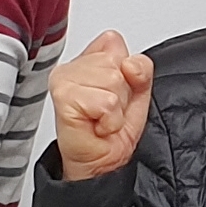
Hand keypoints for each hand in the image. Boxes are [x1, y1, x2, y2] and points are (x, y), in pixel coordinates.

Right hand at [49, 30, 153, 179]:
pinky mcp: (63, 97)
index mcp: (88, 59)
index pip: (114, 41)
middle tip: (108, 112)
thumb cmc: (113, 132)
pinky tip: (97, 126)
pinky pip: (105, 101)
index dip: (127, 71)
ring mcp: (65, 80)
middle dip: (122, 93)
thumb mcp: (138, 93)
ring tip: (102, 119)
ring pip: (113, 80)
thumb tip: (129, 63)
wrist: (102, 164)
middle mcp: (73, 67)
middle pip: (117, 62)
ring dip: (115, 109)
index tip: (114, 94)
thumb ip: (142, 69)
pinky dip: (109, 120)